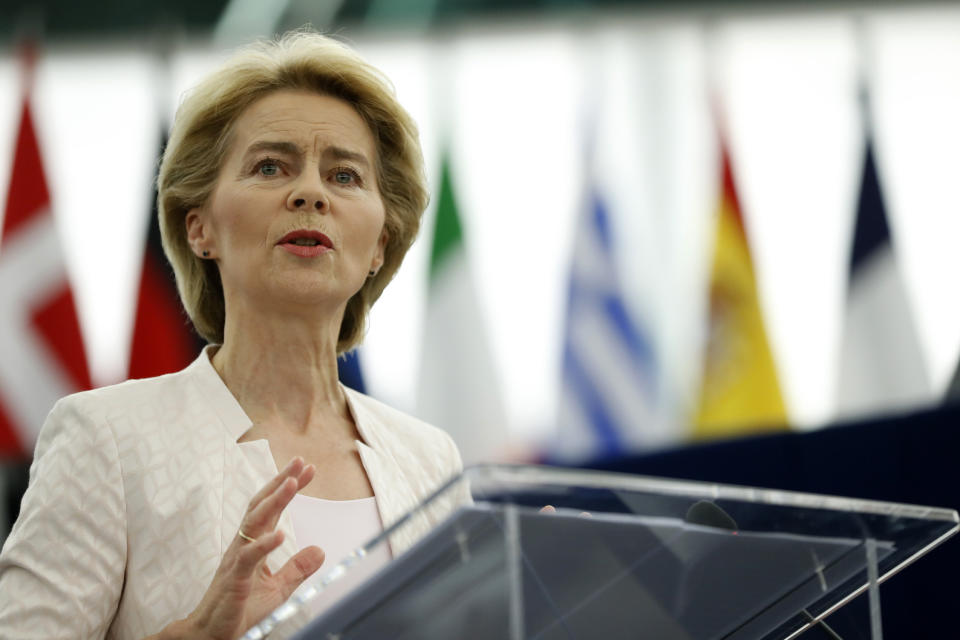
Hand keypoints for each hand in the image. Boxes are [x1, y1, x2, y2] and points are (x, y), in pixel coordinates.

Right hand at [167, 457, 324, 639]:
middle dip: (281, 482)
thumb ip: (297, 568)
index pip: (272, 508)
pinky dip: (264, 544)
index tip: (308, 469)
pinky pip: (247, 557)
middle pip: (261, 505)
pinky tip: (280, 534)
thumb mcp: (278, 588)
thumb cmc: (240, 609)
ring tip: (292, 484)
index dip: (288, 487)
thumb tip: (321, 550)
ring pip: (254, 523)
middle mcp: (243, 545)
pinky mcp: (234, 579)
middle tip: (300, 462)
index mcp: (253, 544)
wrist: (212, 634)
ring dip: (274, 502)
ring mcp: (237, 560)